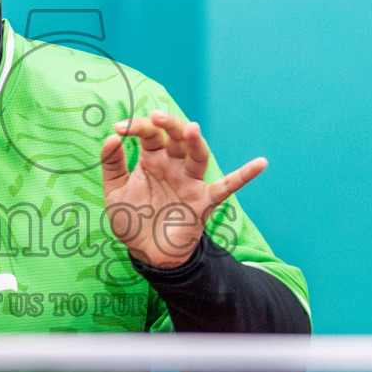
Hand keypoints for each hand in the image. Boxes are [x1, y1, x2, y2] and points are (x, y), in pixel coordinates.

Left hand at [99, 110, 266, 268]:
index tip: (120, 127)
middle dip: (170, 124)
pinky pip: (228, 186)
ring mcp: (190, 182)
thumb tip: (111, 136)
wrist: (147, 254)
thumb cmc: (133, 220)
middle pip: (177, 138)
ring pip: (198, 155)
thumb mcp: (115, 192)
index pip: (150, 134)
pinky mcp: (204, 201)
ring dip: (195, 141)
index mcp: (152, 159)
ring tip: (191, 128)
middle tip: (156, 117)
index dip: (136, 127)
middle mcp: (174, 166)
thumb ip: (112, 165)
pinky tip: (260, 163)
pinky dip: (244, 175)